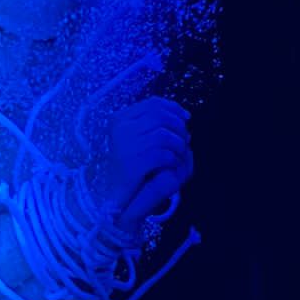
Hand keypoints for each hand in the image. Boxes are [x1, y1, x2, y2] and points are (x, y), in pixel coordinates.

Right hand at [87, 97, 192, 235]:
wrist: (114, 196)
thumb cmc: (131, 167)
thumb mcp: (142, 140)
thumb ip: (159, 124)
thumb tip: (184, 115)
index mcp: (120, 119)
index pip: (153, 103)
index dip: (174, 108)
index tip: (186, 118)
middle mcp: (120, 128)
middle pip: (161, 116)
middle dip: (178, 127)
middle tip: (184, 140)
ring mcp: (124, 145)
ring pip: (164, 135)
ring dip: (177, 145)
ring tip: (178, 154)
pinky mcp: (132, 163)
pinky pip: (162, 155)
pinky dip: (172, 160)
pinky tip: (169, 165)